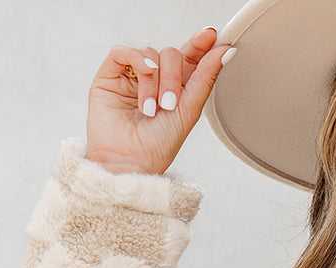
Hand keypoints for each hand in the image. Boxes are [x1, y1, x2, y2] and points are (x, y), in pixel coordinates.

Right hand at [84, 25, 236, 175]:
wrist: (129, 163)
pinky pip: (124, 52)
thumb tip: (225, 51)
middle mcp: (155, 80)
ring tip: (150, 109)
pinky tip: (142, 78)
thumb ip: (205, 78)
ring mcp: (132, 76)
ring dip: (154, 82)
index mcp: (176, 88)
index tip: (211, 36)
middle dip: (173, 77)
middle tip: (169, 104)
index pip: (189, 57)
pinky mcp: (110, 75)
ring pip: (149, 54)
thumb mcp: (189, 110)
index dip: (200, 44)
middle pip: (170, 54)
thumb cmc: (157, 146)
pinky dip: (137, 61)